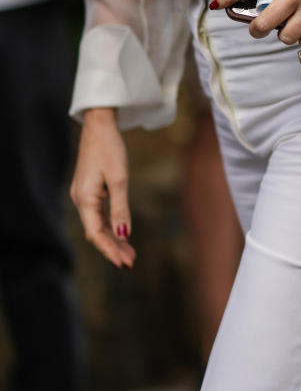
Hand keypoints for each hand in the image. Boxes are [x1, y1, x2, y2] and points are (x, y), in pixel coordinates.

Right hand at [70, 108, 135, 268]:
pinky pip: (99, 215)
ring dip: (113, 239)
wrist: (100, 126)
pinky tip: (122, 234)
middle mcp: (80, 200)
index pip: (96, 233)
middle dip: (113, 248)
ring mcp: (83, 195)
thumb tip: (124, 234)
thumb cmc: (110, 149)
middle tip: (131, 263)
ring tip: (130, 254)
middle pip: (96, 232)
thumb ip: (121, 208)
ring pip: (98, 224)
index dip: (110, 250)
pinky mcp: (89, 190)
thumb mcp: (119, 179)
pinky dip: (111, 226)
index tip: (124, 264)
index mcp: (84, 199)